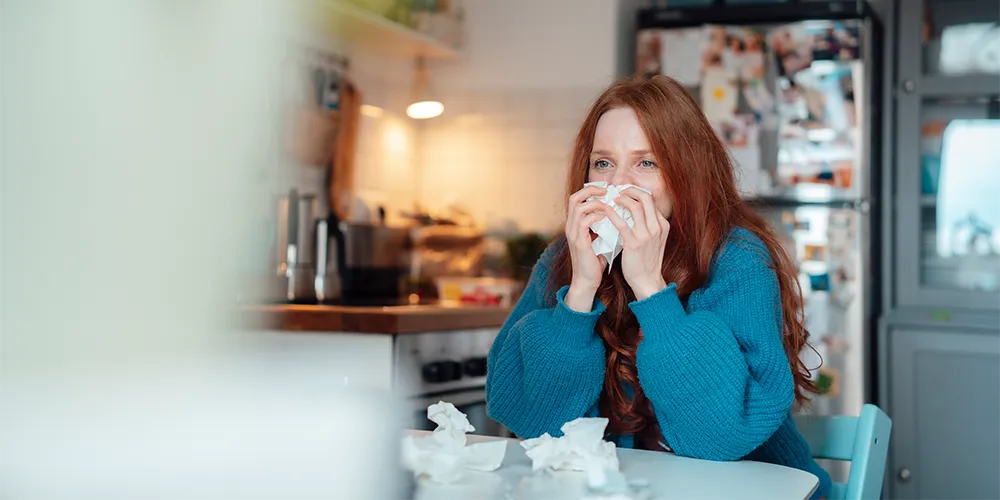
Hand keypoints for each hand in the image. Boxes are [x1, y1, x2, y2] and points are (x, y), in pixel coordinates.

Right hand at [564, 185, 609, 310]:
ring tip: (609, 205)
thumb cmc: (595, 262)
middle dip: (591, 191)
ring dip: (595, 203)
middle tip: (607, 192)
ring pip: (578, 207)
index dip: (590, 191)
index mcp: (574, 225)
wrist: (587, 281)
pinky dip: (596, 216)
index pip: (576, 199)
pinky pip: (584, 221)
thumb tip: (621, 216)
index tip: (606, 191)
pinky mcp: (579, 242)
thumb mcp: (599, 240)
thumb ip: (604, 228)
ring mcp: (573, 234)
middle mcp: (571, 227)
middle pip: (574, 198)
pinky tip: (607, 218)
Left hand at [596, 187, 670, 300]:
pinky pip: (621, 222)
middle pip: (645, 197)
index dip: (637, 192)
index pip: (651, 200)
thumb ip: (648, 225)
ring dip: (621, 199)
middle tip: (619, 191)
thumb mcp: (654, 240)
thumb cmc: (646, 261)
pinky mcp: (634, 243)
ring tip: (612, 199)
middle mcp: (657, 227)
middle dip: (630, 190)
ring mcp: (646, 235)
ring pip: (635, 206)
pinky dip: (612, 213)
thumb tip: (634, 211)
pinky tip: (606, 210)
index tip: (626, 192)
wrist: (647, 281)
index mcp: (662, 225)